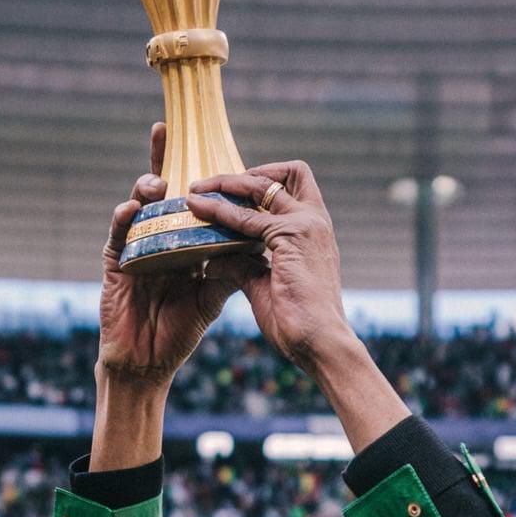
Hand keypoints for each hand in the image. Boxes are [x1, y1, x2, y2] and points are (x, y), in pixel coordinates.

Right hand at [97, 124, 246, 385]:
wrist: (148, 363)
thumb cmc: (178, 330)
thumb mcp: (212, 297)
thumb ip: (231, 270)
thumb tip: (261, 246)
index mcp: (181, 241)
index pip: (191, 200)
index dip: (197, 174)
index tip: (207, 144)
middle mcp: (156, 237)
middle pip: (160, 191)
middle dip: (161, 158)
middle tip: (165, 130)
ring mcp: (134, 248)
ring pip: (137, 207)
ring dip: (145, 190)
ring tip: (157, 182)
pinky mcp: (115, 264)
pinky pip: (117, 236)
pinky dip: (124, 220)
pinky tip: (131, 209)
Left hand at [185, 160, 351, 373]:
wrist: (321, 344)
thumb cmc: (299, 322)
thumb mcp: (266, 286)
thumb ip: (245, 266)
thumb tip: (213, 261)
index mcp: (314, 231)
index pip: (294, 187)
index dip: (263, 181)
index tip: (230, 193)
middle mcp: (315, 220)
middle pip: (287, 173)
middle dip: (246, 174)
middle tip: (210, 185)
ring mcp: (306, 225)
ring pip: (260, 187)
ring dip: (224, 185)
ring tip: (195, 192)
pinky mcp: (291, 236)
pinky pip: (246, 217)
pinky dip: (220, 212)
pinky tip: (197, 211)